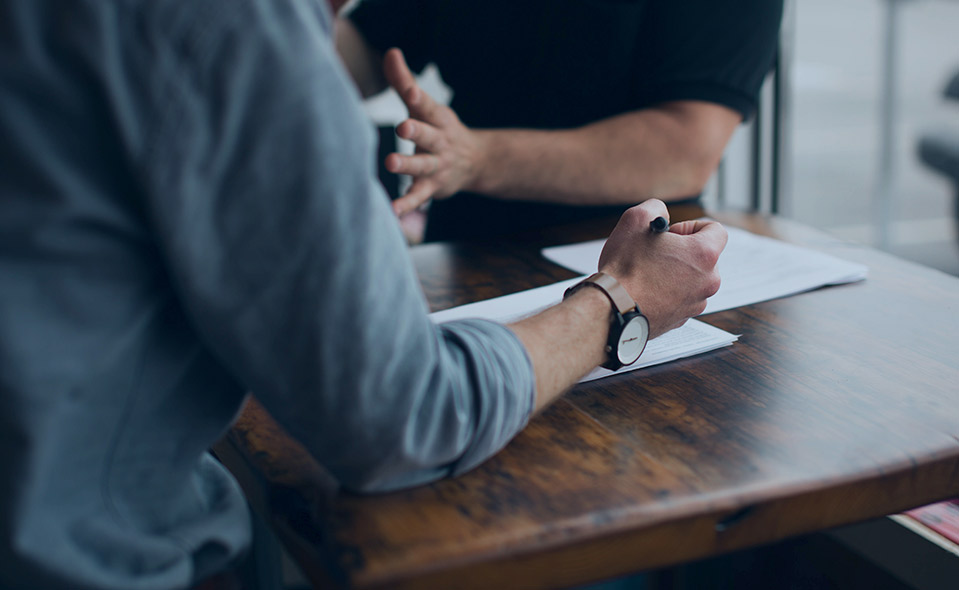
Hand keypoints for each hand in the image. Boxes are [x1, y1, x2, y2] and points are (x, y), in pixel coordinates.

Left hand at [382, 48, 483, 215]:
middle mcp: (439, 142)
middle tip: (403, 126)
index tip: (409, 91)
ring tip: (392, 163)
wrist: (475, 162)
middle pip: (428, 135)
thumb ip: (404, 81)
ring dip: (408, 165)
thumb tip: (390, 52)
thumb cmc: (439, 129)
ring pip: (423, 166)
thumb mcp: (425, 106)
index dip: (418, 96)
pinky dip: (406, 204)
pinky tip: (392, 211)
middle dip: (417, 131)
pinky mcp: (432, 188)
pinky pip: (418, 197)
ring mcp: (437, 166)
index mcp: (437, 119)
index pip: (427, 106)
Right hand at [599, 200, 726, 337]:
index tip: (672, 234)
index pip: (716, 230)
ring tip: (647, 273)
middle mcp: (708, 281)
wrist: (612, 309)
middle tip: (656, 253)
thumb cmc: (624, 268)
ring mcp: (696, 303)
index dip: (691, 226)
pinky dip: (667, 292)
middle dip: (682, 251)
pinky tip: (645, 289)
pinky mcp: (682, 318)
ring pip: (692, 279)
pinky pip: (680, 298)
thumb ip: (656, 208)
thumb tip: (661, 214)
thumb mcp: (635, 219)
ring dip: (674, 273)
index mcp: (704, 254)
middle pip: (704, 257)